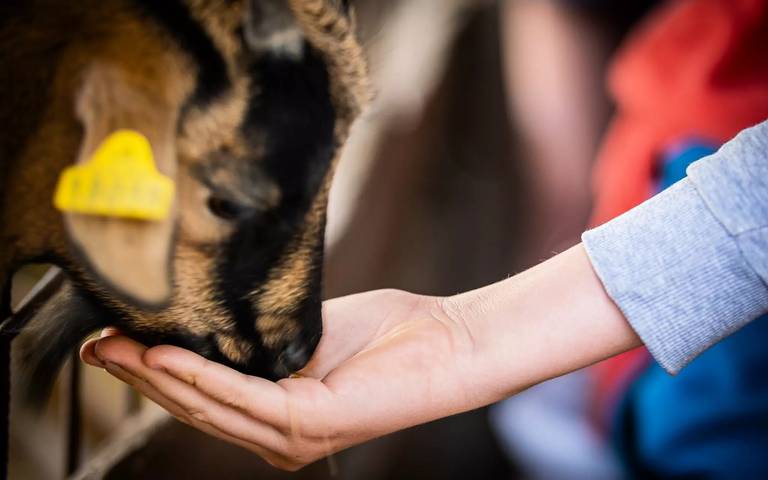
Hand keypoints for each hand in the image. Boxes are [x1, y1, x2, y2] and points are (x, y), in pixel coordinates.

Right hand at [81, 290, 487, 470]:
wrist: (445, 342)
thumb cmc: (387, 335)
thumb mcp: (310, 333)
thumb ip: (263, 340)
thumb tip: (211, 321)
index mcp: (276, 412)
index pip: (202, 395)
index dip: (154, 373)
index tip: (114, 342)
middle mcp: (277, 433)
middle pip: (194, 406)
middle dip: (140, 376)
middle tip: (98, 345)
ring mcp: (291, 434)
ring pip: (209, 406)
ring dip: (158, 377)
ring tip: (117, 348)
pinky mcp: (308, 422)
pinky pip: (243, 398)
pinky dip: (203, 376)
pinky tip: (167, 355)